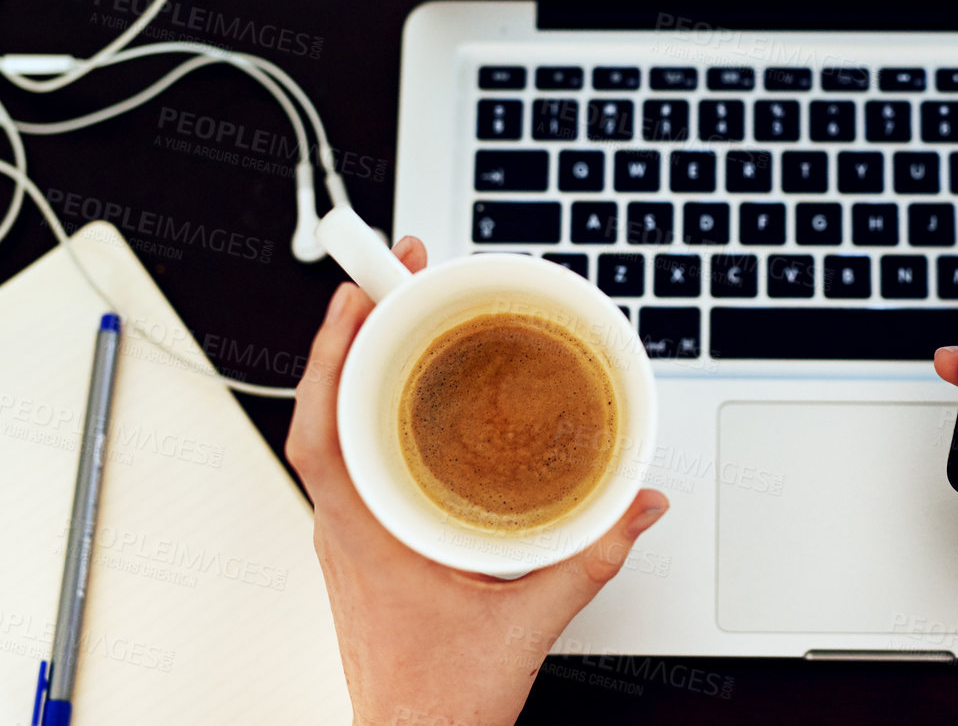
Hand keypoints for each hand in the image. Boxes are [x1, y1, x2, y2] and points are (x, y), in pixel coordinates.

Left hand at [287, 236, 668, 725]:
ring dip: (360, 366)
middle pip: (327, 407)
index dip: (329, 356)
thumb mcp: (528, 622)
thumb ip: (591, 558)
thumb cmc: (440, 703)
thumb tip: (638, 503)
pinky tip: (409, 391)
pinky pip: (356, 457)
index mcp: (364, 536)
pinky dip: (373, 409)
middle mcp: (344, 526)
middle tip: (394, 274)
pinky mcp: (366, 542)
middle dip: (355, 331)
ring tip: (399, 312)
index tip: (355, 296)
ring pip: (336, 430)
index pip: (319, 430)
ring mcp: (350, 533)